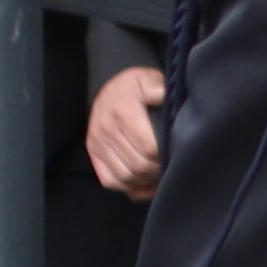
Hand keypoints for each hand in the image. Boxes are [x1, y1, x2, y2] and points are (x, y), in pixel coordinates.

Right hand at [87, 64, 166, 198]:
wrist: (110, 87)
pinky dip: (127, 187)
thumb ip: (158, 88)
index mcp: (122, 111)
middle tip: (169, 168)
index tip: (174, 155)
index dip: (164, 157)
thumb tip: (164, 96)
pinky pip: (109, 180)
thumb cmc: (135, 87)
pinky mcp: (92, 151)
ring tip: (157, 176)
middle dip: (157, 171)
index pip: (148, 148)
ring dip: (144, 181)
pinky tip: (142, 182)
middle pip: (138, 165)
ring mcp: (97, 141)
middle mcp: (105, 128)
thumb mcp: (148, 79)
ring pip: (124, 176)